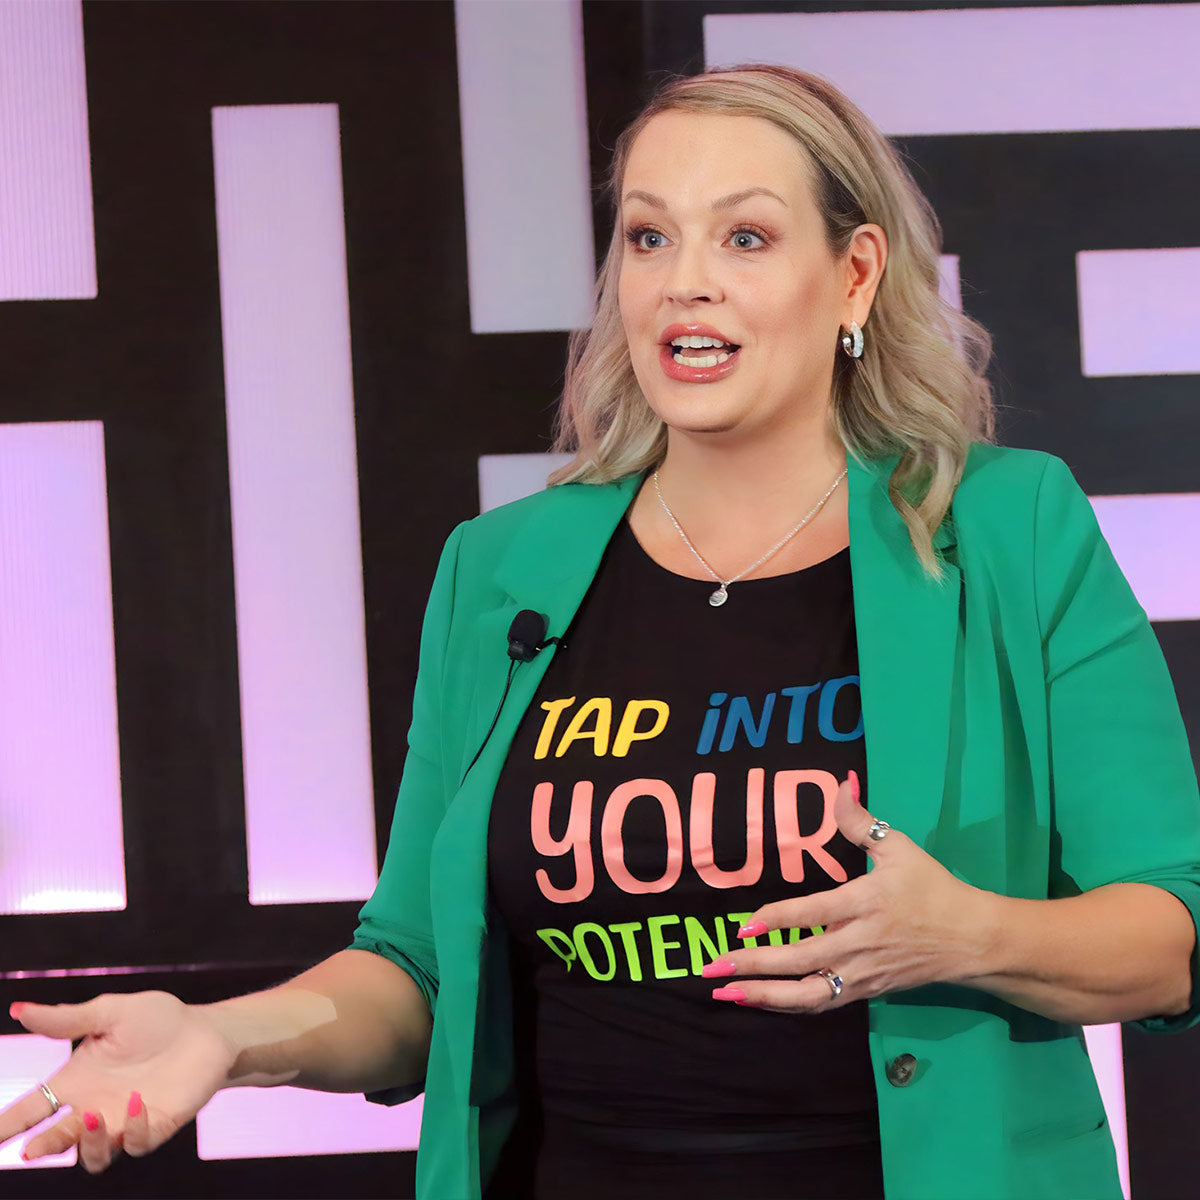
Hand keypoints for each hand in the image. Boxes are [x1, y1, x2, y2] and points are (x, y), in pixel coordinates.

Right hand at [1, 991, 238, 1172]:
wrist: (205, 1028)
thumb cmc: (156, 1019)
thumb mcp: (109, 1012)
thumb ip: (66, 1019)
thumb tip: (18, 1008)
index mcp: (76, 1082)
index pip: (32, 1109)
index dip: (6, 1127)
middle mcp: (94, 1108)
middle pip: (57, 1140)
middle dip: (43, 1148)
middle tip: (32, 1150)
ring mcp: (123, 1121)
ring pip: (92, 1155)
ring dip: (86, 1144)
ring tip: (89, 1117)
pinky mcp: (155, 1126)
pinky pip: (134, 1143)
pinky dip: (131, 1129)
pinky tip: (136, 1102)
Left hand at [705, 773, 993, 1010]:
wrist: (972, 940)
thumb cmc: (932, 889)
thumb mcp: (899, 847)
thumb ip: (860, 821)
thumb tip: (839, 783)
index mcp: (864, 903)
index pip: (812, 914)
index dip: (777, 920)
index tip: (744, 926)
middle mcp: (858, 943)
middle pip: (800, 960)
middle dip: (753, 967)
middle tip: (713, 968)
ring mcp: (861, 973)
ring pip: (808, 994)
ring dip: (764, 997)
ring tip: (726, 994)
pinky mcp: (865, 991)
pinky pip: (821, 1002)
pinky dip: (788, 1005)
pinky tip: (759, 1001)